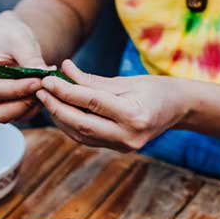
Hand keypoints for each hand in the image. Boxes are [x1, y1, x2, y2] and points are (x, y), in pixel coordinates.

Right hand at [0, 11, 52, 122]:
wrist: (10, 37)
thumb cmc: (9, 33)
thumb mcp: (19, 39)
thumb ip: (30, 58)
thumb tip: (45, 75)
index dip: (17, 89)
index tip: (38, 81)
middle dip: (24, 103)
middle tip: (44, 88)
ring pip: (12, 117)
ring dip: (32, 106)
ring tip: (46, 86)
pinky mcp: (6, 106)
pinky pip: (21, 115)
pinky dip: (35, 106)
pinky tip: (44, 89)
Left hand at [36, 60, 188, 150]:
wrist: (179, 110)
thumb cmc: (156, 89)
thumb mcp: (126, 80)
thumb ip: (92, 79)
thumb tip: (63, 69)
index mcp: (134, 115)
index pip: (91, 102)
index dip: (65, 91)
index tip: (47, 79)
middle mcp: (128, 136)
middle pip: (81, 123)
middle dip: (57, 107)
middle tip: (40, 91)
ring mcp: (122, 146)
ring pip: (80, 134)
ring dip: (60, 117)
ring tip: (46, 99)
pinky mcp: (117, 149)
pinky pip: (87, 139)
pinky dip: (70, 125)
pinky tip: (60, 111)